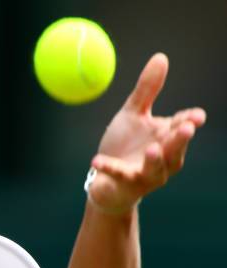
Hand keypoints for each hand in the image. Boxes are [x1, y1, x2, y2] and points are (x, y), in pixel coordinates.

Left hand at [89, 53, 205, 212]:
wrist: (106, 180)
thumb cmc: (125, 146)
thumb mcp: (133, 114)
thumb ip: (147, 90)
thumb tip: (161, 57)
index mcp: (167, 138)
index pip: (182, 127)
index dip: (190, 121)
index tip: (197, 116)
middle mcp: (162, 159)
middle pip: (175, 150)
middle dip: (180, 140)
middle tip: (187, 127)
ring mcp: (145, 175)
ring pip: (155, 169)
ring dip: (155, 160)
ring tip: (153, 149)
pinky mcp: (125, 185)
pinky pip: (118, 175)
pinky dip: (109, 168)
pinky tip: (96, 161)